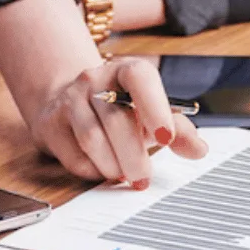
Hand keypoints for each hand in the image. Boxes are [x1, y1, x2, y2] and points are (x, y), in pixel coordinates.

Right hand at [31, 56, 206, 186]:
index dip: (154, 107)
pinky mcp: (51, 123)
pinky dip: (92, 170)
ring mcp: (69, 99)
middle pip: (116, 118)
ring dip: (113, 165)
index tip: (166, 138)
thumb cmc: (120, 109)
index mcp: (125, 70)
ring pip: (92, 139)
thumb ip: (178, 129)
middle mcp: (94, 79)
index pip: (139, 78)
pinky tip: (103, 170)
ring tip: (125, 175)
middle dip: (133, 155)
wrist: (68, 101)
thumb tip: (199, 149)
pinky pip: (73, 155)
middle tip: (143, 178)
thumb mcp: (151, 112)